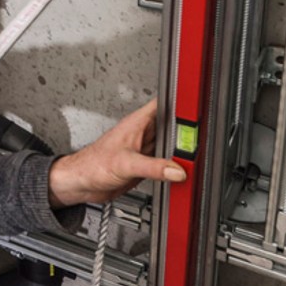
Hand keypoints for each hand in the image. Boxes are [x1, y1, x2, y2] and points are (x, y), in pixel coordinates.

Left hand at [48, 99, 185, 206]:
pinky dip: (174, 167)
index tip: (198, 107)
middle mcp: (143, 134)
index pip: (164, 104)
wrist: (82, 183)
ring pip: (171, 145)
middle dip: (187, 131)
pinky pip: (166, 163)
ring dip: (181, 151)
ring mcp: (145, 150)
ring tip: (196, 156)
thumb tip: (176, 169)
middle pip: (173, 127)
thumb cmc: (92, 164)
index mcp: (138, 123)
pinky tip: (181, 171)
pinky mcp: (146, 165)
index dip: (182, 102)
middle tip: (204, 139)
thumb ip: (153, 166)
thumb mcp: (126, 164)